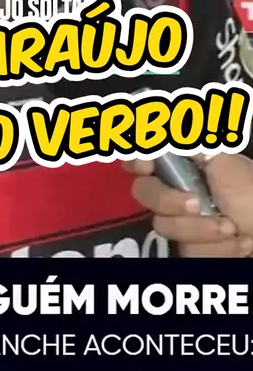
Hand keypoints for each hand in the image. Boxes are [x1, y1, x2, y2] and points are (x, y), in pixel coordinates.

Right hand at [122, 153, 252, 256]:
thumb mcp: (226, 163)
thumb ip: (191, 143)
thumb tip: (163, 120)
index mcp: (185, 163)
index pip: (143, 156)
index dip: (135, 159)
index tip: (145, 166)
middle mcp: (178, 189)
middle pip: (143, 192)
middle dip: (169, 201)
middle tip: (196, 203)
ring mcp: (182, 220)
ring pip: (164, 226)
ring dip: (202, 230)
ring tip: (232, 228)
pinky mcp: (190, 248)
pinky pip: (184, 250)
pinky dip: (214, 249)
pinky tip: (235, 244)